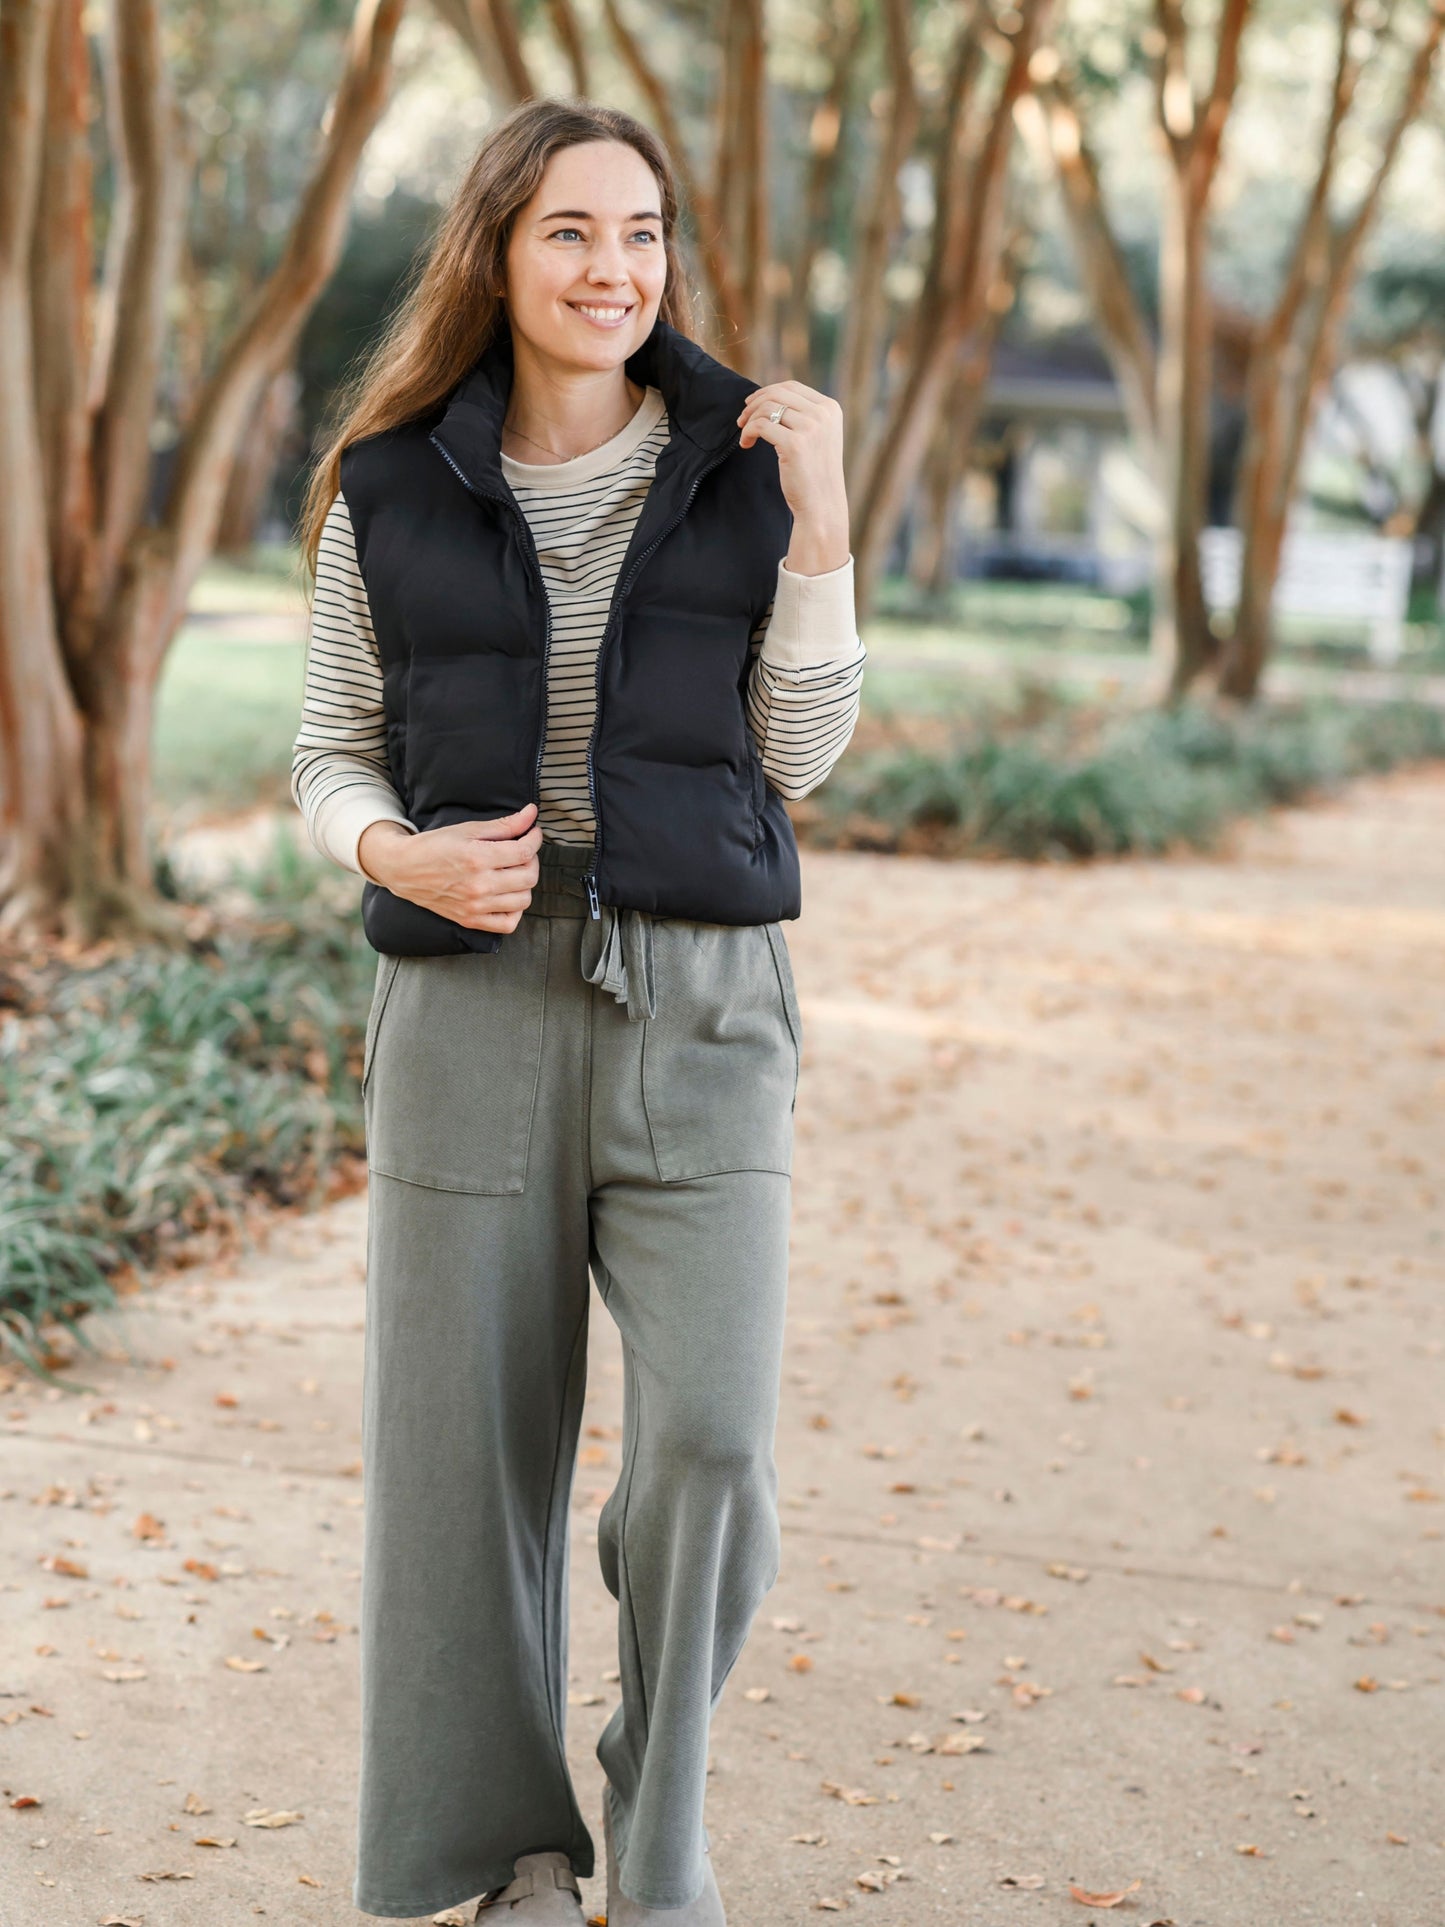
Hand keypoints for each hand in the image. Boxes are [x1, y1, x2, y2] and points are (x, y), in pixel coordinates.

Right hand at [358, 802, 542, 933]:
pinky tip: (508, 895)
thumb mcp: (468, 829)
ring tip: (514, 872)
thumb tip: (532, 814)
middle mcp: (478, 885)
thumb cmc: (435, 845)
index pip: (524, 852)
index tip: (532, 833)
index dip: (535, 839)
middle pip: (529, 877)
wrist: (404, 869)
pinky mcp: (470, 921)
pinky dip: (515, 910)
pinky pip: (508, 924)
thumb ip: (504, 824)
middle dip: (532, 860)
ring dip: (526, 884)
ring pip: (524, 900)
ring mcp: (475, 907)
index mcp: (477, 858)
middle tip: (522, 851)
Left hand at [737, 380, 849, 575]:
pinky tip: (746, 444)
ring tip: (745, 435)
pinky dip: (748, 432)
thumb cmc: (814, 474)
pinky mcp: (795, 444)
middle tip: (741, 420)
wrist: (821, 506)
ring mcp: (811, 428)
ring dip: (749, 420)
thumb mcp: (816, 437)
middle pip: (777, 394)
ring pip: (767, 408)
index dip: (767, 392)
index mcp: (830, 408)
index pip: (792, 387)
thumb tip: (768, 396)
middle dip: (754, 404)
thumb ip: (802, 415)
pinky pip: (761, 426)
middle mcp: (823, 414)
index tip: (751, 405)